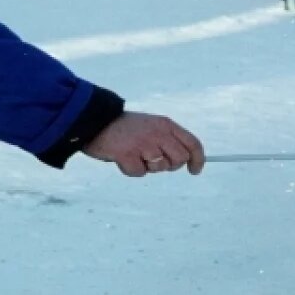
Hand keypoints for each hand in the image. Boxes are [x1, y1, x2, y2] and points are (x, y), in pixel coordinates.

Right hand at [83, 112, 204, 176]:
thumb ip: (168, 139)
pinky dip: (130, 170)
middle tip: (151, 159)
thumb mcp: (151, 126)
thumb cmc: (125, 128)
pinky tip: (122, 157)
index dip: (198, 159)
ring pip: (159, 168)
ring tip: (134, 153)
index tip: (195, 170)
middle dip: (169, 165)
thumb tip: (185, 159)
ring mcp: (143, 143)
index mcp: (165, 124)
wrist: (96, 121)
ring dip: (147, 166)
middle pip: (178, 159)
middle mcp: (158, 133)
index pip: (192, 143)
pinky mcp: (128, 154)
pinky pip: (139, 173)